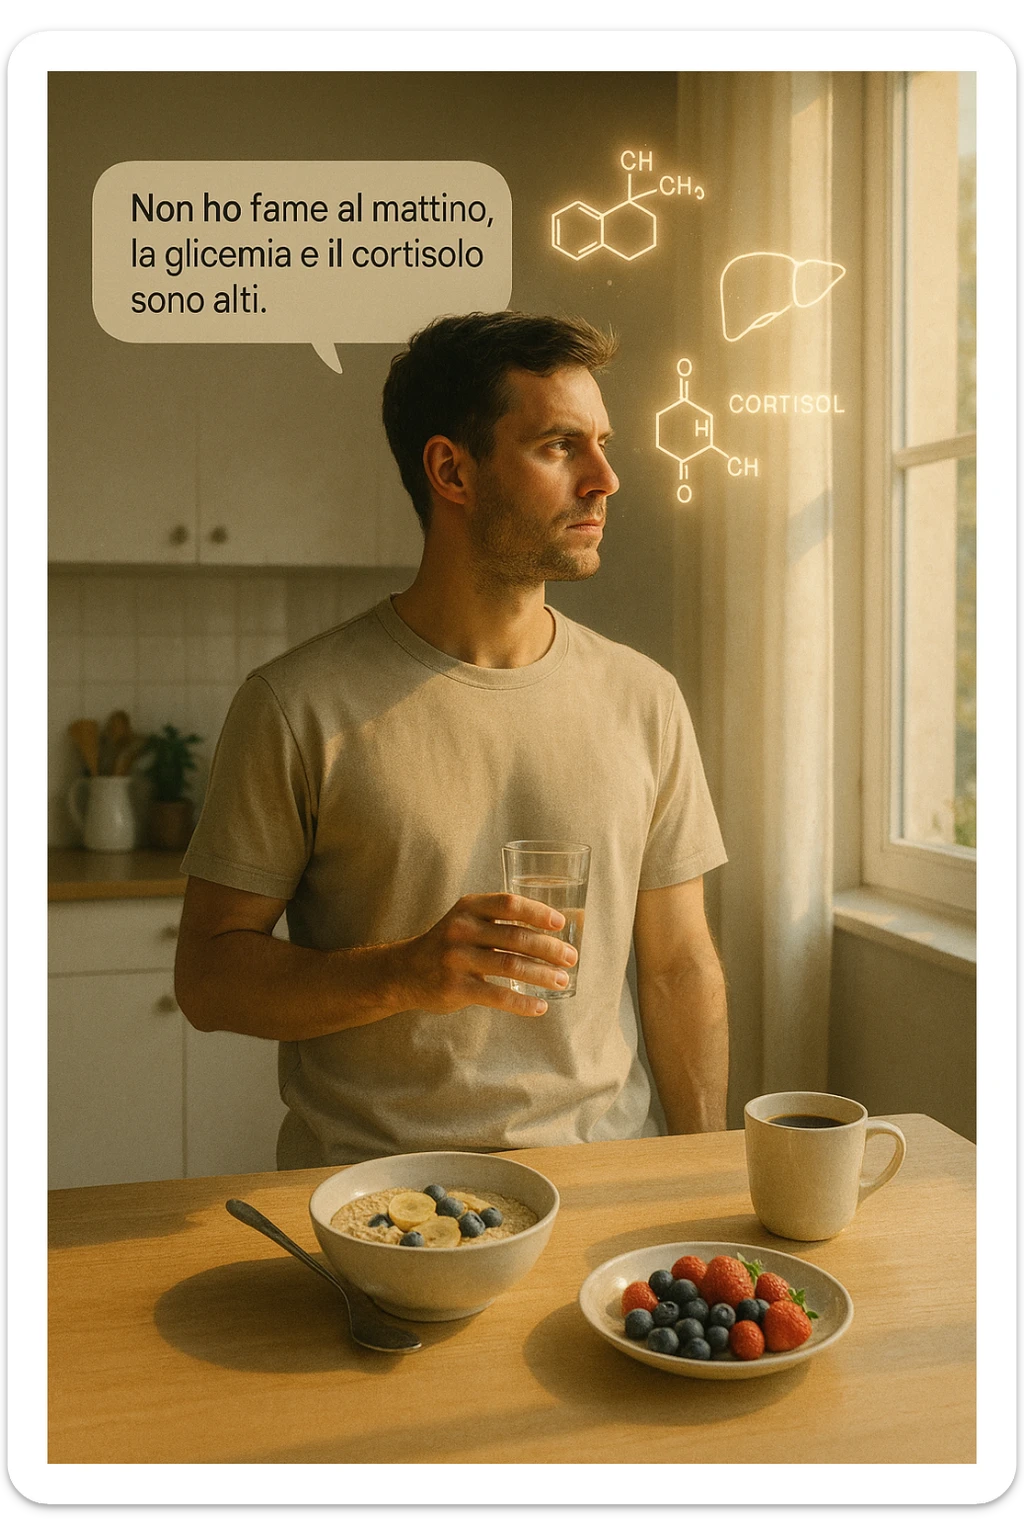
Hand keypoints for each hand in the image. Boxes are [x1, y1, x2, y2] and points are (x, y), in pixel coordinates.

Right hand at [396, 892, 577, 1015]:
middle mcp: (461, 930)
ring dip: (542, 974)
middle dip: (549, 948)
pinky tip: (540, 1006)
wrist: (405, 972)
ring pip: (510, 965)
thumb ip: (499, 920)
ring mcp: (457, 959)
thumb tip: (552, 931)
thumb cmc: (448, 944)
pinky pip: (497, 995)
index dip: (537, 912)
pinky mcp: (456, 988)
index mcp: (469, 908)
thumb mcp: (466, 920)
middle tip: (571, 958)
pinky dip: (522, 1002)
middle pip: (515, 936)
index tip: (561, 924)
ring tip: (562, 981)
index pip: (508, 904)